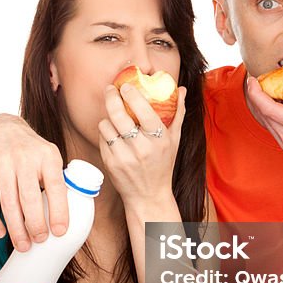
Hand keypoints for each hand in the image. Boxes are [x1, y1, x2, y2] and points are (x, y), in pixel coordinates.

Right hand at [0, 115, 67, 250]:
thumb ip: (58, 180)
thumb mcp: (48, 156)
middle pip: (30, 199)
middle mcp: (25, 158)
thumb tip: (69, 216)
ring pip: (9, 203)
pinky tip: (0, 233)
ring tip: (23, 245)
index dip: (59, 212)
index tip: (59, 232)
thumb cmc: (29, 151)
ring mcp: (2, 163)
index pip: (56, 187)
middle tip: (40, 241)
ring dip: (16, 229)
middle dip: (36, 225)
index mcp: (48, 156)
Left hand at [98, 83, 186, 215]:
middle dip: (111, 97)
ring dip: (107, 117)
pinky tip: (112, 133)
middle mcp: (141, 148)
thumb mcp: (175, 140)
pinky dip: (105, 132)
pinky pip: (101, 138)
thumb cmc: (163, 165)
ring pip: (106, 125)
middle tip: (111, 90)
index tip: (126, 86)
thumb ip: (178, 113)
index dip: (131, 94)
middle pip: (118, 115)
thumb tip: (181, 89)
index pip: (143, 110)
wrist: (148, 196)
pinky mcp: (110, 163)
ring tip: (113, 116)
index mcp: (159, 140)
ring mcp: (124, 157)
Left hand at [245, 76, 282, 181]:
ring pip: (265, 122)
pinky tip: (272, 104)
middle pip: (262, 114)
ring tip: (262, 89)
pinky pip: (271, 128)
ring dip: (260, 105)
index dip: (257, 94)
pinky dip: (267, 115)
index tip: (253, 80)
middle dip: (255, 96)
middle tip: (255, 80)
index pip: (270, 109)